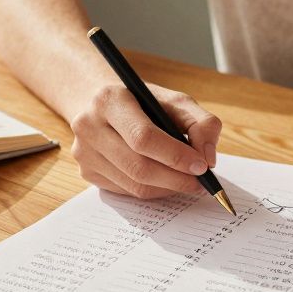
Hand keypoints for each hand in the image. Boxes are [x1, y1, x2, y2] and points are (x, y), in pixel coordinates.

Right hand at [68, 83, 221, 198]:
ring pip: (133, 185)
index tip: (201, 166)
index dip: (175, 156)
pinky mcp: (86, 171)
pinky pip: (126, 191)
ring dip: (167, 188)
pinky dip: (153, 190)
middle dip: (176, 179)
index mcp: (110, 100)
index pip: (143, 137)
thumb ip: (200, 123)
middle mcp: (89, 126)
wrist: (101, 103)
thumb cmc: (142, 102)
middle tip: (200, 182)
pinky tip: (166, 181)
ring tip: (188, 182)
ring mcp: (84, 152)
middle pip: (138, 167)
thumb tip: (208, 158)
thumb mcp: (174, 101)